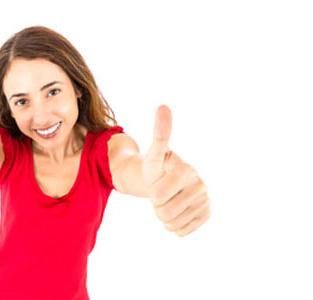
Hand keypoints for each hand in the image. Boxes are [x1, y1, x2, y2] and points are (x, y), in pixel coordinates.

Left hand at [141, 105, 210, 236]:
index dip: (152, 193)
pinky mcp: (207, 213)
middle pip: (165, 212)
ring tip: (167, 203)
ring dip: (165, 218)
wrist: (165, 182)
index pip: (158, 196)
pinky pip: (184, 231)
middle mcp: (200, 185)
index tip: (157, 183)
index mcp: (187, 170)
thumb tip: (163, 106)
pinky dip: (175, 226)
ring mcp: (205, 200)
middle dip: (157, 207)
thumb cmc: (156, 168)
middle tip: (161, 195)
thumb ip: (159, 133)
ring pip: (173, 224)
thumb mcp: (153, 153)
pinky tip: (177, 213)